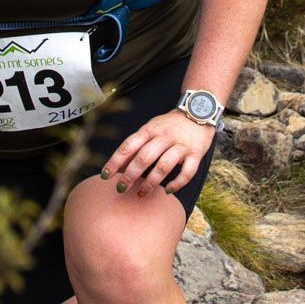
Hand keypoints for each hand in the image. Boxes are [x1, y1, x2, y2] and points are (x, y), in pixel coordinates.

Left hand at [101, 108, 216, 195]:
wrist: (198, 111)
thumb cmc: (169, 125)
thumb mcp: (150, 129)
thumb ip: (136, 146)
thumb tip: (117, 167)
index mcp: (150, 129)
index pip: (129, 146)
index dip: (115, 161)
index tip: (106, 175)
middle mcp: (164, 136)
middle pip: (144, 157)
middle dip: (130, 175)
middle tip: (121, 188)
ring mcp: (181, 145)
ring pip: (164, 166)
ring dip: (151, 182)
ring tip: (142, 192)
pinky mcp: (196, 153)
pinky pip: (187, 172)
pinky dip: (177, 184)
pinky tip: (168, 191)